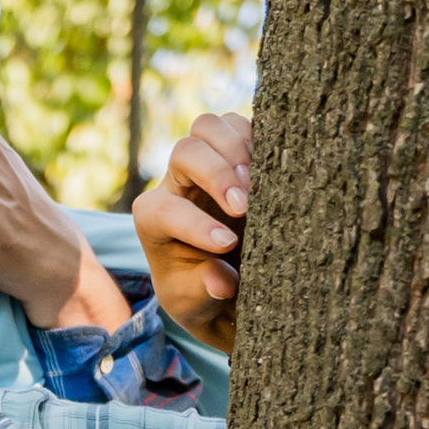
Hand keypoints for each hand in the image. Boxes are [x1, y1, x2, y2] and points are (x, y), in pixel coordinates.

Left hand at [132, 110, 250, 350]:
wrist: (222, 275)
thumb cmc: (199, 291)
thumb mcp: (195, 303)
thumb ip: (203, 291)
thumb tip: (220, 281)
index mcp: (153, 217)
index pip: (165, 210)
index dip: (195, 224)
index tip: (227, 245)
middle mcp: (175, 182)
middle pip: (185, 151)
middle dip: (216, 174)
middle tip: (243, 208)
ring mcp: (204, 161)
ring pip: (209, 127)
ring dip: (237, 150)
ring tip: (258, 184)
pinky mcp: (234, 151)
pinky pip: (242, 125)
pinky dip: (258, 138)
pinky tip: (274, 167)